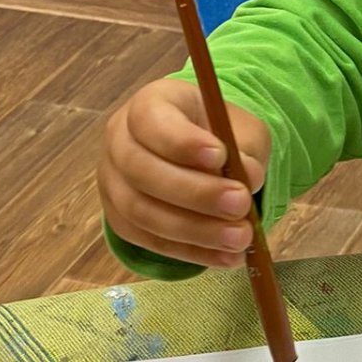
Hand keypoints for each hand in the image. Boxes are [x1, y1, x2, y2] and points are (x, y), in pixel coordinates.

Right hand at [99, 78, 271, 268]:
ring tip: (240, 238)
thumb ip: (245, 150)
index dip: (182, 142)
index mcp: (149, 105)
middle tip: (240, 204)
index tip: (222, 156)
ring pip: (142, 212)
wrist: (200, 157)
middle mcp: (120, 142)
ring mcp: (114, 183)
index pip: (150, 120)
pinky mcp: (121, 221)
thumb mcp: (241, 131)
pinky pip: (150, 241)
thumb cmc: (219, 136)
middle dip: (195, 193)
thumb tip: (248, 178)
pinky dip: (192, 252)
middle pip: (142, 170)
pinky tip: (227, 257)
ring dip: (195, 230)